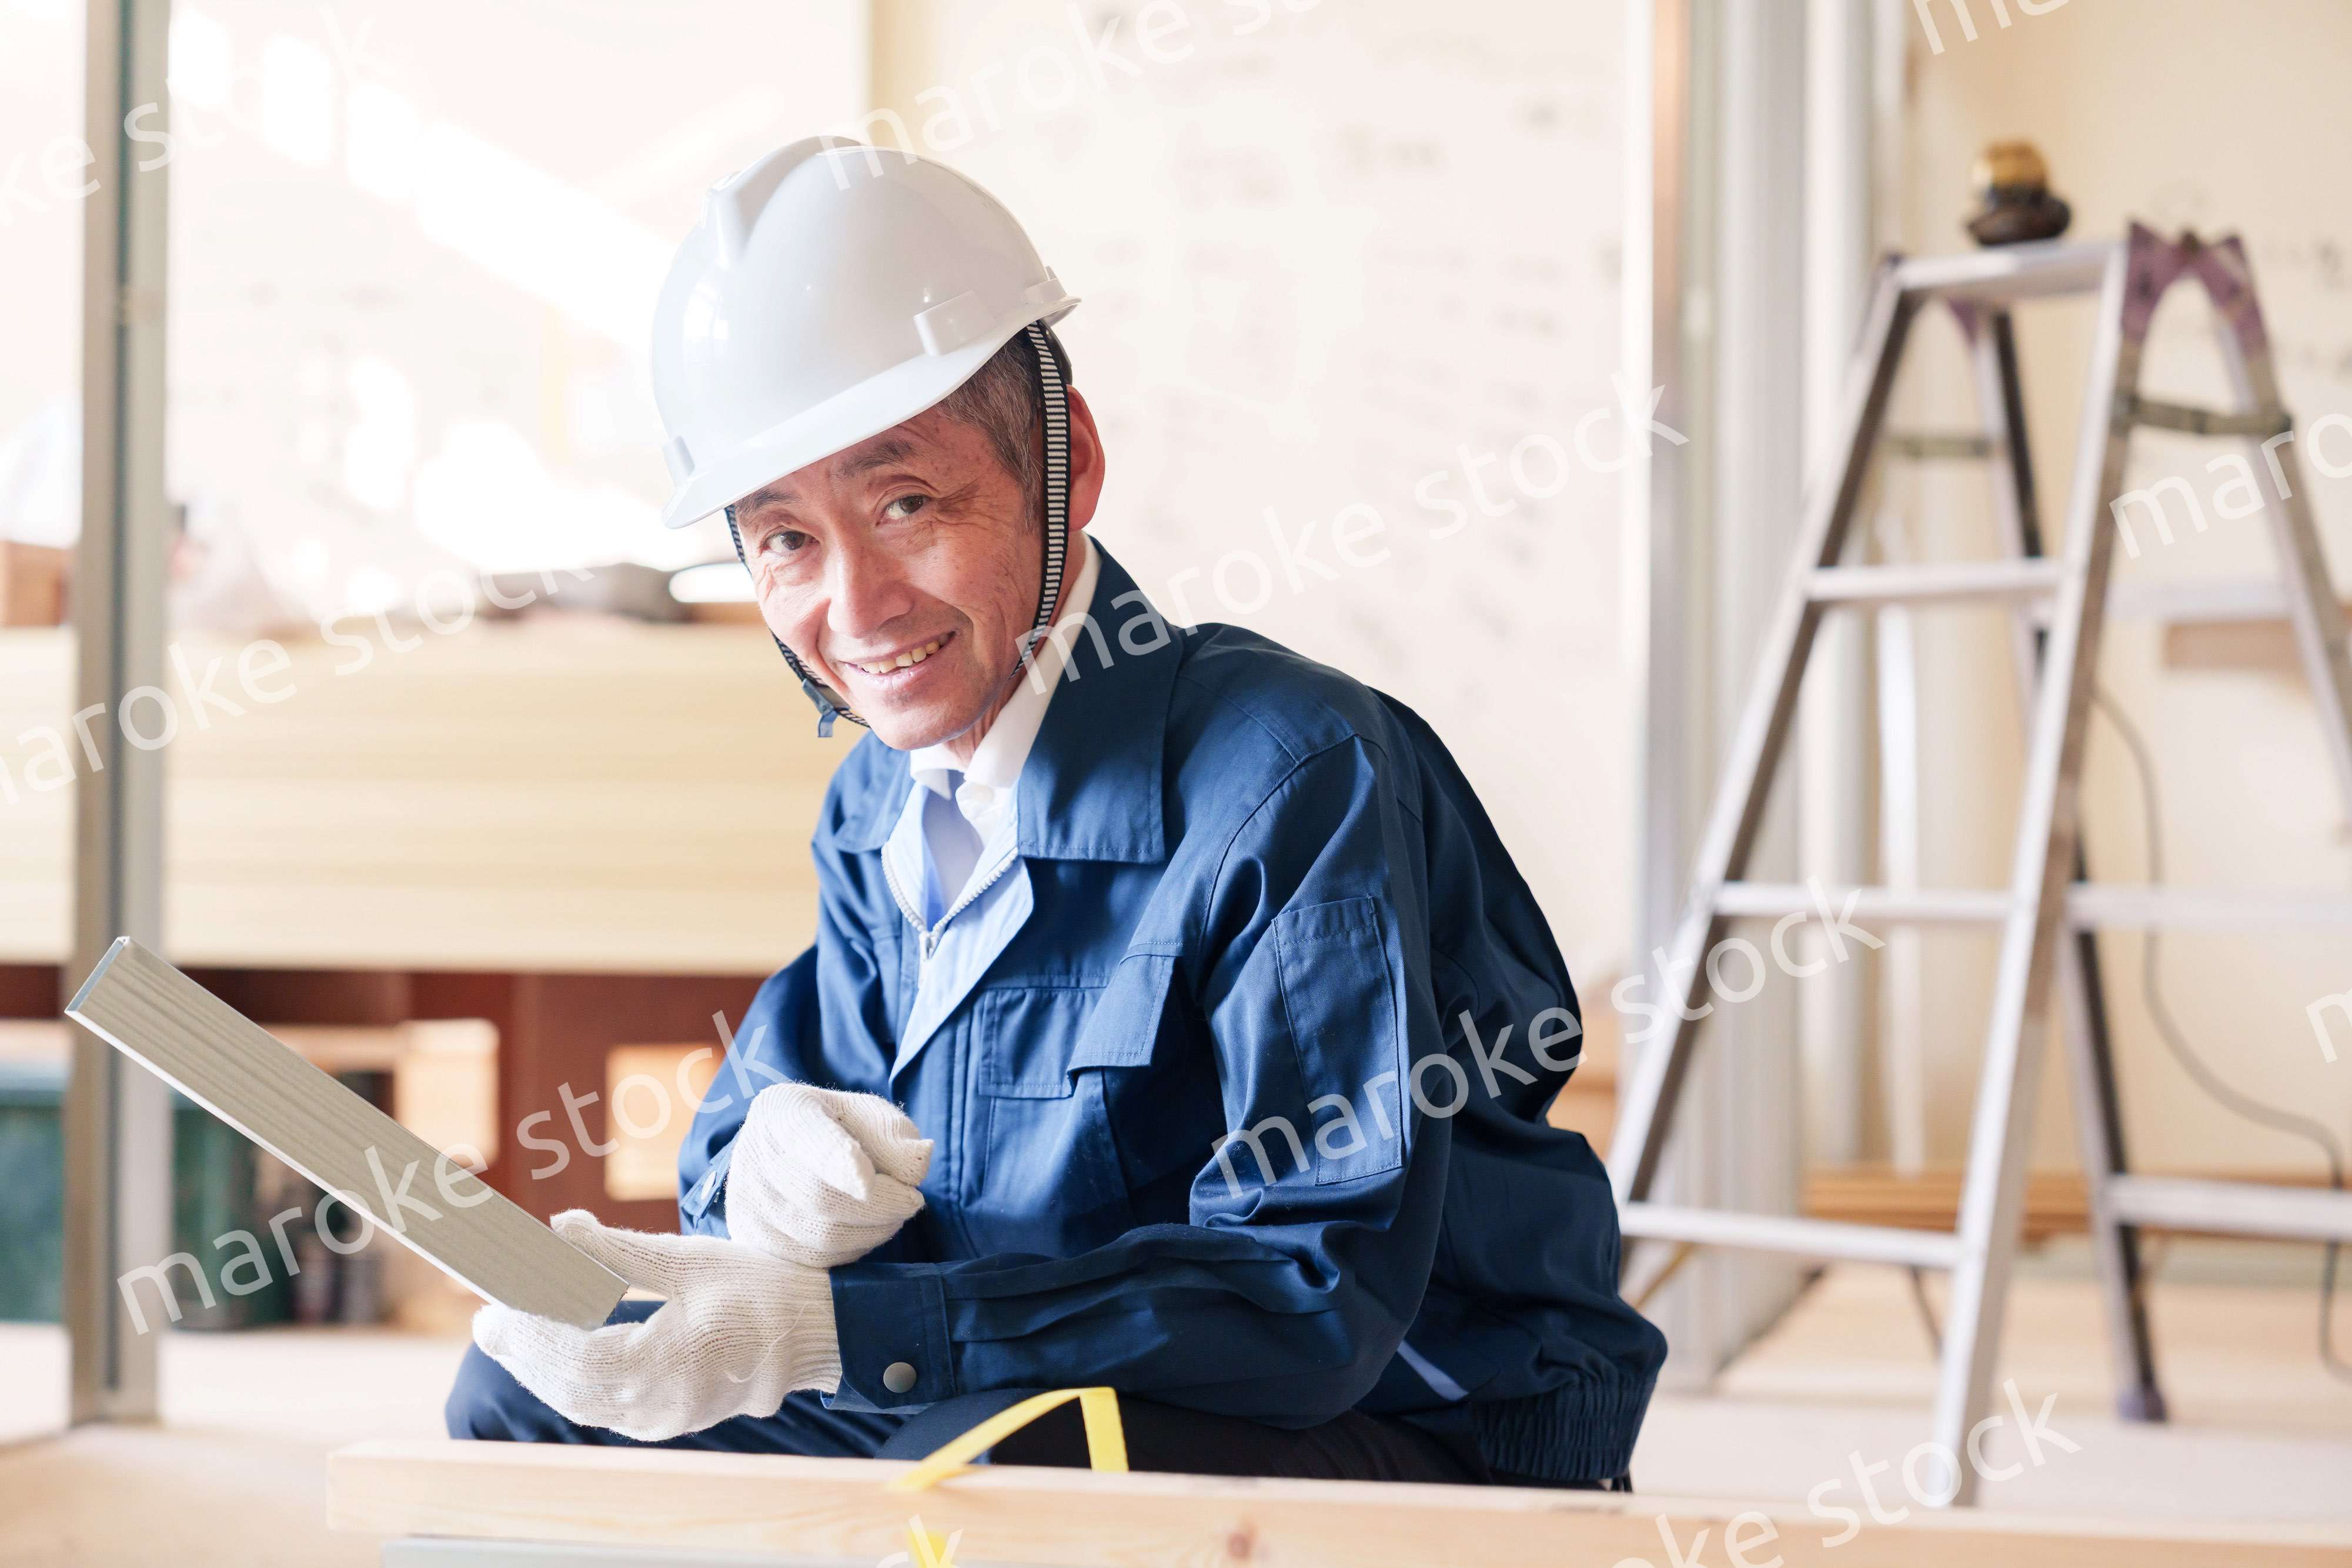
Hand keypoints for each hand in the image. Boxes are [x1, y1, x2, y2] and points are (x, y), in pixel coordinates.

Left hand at [472, 1209, 839, 1441]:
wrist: (818, 1331)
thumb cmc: (761, 1288)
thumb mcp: (688, 1259)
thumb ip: (616, 1250)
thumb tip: (555, 1228)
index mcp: (666, 1364)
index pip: (574, 1354)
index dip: (531, 1329)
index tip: (496, 1301)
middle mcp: (660, 1405)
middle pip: (569, 1385)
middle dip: (525, 1350)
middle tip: (487, 1320)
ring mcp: (664, 1420)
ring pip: (582, 1401)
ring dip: (542, 1368)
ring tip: (510, 1334)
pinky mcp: (668, 1421)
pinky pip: (604, 1407)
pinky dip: (572, 1382)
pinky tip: (556, 1356)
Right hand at [725, 1083, 932, 1266]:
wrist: (789, 1152)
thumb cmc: (838, 1128)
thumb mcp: (870, 1116)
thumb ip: (894, 1135)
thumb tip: (919, 1164)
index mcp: (782, 1111)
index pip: (807, 1140)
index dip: (837, 1162)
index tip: (868, 1183)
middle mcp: (753, 1155)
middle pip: (820, 1198)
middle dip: (881, 1206)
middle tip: (912, 1200)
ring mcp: (746, 1202)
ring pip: (819, 1238)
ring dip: (871, 1232)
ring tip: (892, 1213)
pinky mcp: (752, 1239)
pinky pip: (811, 1262)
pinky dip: (851, 1251)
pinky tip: (865, 1231)